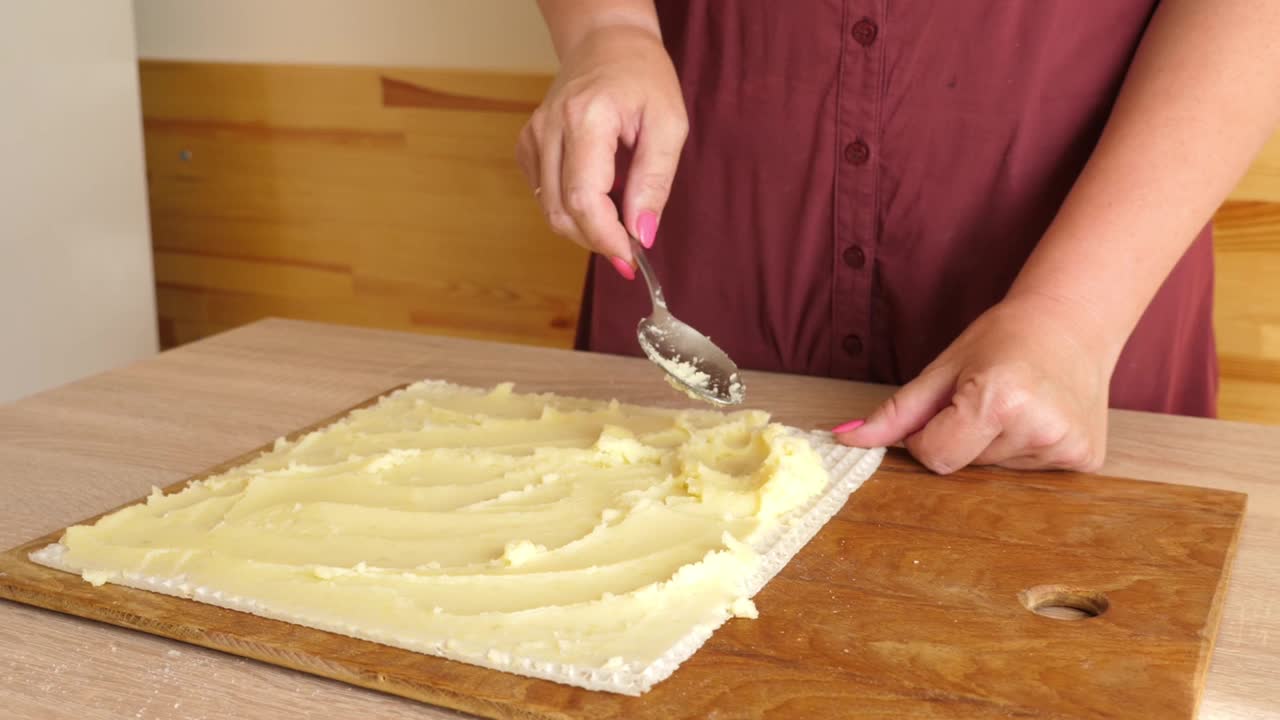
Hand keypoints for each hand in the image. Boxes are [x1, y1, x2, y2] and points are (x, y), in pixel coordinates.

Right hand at [516, 23, 687, 277]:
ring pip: (549, 209)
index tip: (631, 258)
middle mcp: (551, 128)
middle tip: (630, 247)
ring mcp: (534, 136)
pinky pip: (543, 194)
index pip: (584, 199)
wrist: (607, 42)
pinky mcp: (528, 144)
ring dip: (584, 229)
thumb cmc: (643, 77)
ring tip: (617, 223)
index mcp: (587, 119)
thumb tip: (643, 234)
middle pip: (562, 212)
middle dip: (597, 240)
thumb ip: (655, 182)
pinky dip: (570, 209)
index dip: (605, 238)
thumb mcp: (669, 125)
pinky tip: (597, 198)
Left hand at [833, 296, 1113, 473]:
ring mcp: (1067, 447)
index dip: (928, 435)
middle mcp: (1037, 428)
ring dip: (995, 445)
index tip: (947, 405)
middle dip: (963, 440)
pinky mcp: (1087, 460)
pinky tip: (1040, 418)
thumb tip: (844, 440)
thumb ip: (895, 413)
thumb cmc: (1004, 338)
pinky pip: (1032, 474)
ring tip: (1018, 405)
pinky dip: (1025, 451)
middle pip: (965, 466)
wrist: (1074, 321)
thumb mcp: (943, 369)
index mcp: (998, 400)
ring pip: (996, 472)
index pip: (936, 456)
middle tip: (988, 398)